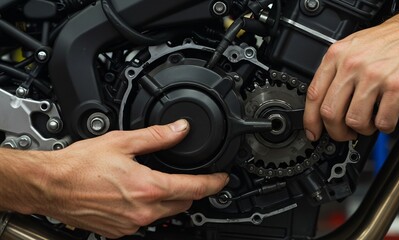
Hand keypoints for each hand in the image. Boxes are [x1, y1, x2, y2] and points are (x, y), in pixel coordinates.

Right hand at [35, 120, 228, 237]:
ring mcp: (131, 224)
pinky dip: (148, 210)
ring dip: (169, 200)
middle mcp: (143, 211)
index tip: (221, 178)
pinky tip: (136, 195)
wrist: (51, 186)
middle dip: (190, 191)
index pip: (195, 188)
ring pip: (165, 215)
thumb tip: (179, 130)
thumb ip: (157, 137)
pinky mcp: (119, 232)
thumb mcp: (122, 142)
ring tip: (158, 183)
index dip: (214, 183)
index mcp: (148, 188)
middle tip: (188, 177)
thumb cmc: (79, 166)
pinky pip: (145, 222)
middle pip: (183, 203)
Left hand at [303, 5, 398, 140]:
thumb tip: (323, 104)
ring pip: (354, 120)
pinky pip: (382, 121)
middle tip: (344, 134)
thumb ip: (335, 72)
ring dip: (361, 130)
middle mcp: (352, 65)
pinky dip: (384, 127)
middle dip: (336, 131)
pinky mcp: (397, 87)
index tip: (313, 132)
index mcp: (336, 56)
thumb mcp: (352, 48)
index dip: (310, 120)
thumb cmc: (389, 41)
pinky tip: (386, 119)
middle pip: (330, 112)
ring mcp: (374, 76)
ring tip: (369, 124)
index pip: (314, 94)